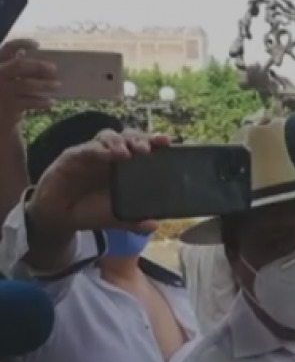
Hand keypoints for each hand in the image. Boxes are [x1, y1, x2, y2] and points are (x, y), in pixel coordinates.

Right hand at [0, 39, 59, 127]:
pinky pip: (31, 101)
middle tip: (54, 68)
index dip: (21, 43)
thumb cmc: (8, 96)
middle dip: (38, 65)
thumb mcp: (10, 80)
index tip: (37, 44)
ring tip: (58, 85)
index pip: (7, 49)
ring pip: (26, 84)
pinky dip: (43, 101)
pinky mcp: (10, 105)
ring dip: (45, 84)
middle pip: (19, 65)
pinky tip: (51, 102)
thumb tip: (46, 67)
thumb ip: (21, 71)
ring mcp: (2, 90)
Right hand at [26, 129, 167, 238]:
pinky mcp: (74, 156)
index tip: (167, 142)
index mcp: (126, 167)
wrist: (61, 216)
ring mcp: (93, 153)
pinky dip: (99, 149)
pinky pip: (87, 148)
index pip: (142, 147)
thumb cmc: (92, 210)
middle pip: (128, 137)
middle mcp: (111, 156)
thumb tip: (153, 225)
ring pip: (108, 137)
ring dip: (120, 142)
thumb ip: (134, 220)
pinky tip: (108, 154)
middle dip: (139, 138)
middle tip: (147, 149)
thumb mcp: (116, 218)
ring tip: (128, 153)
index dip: (154, 142)